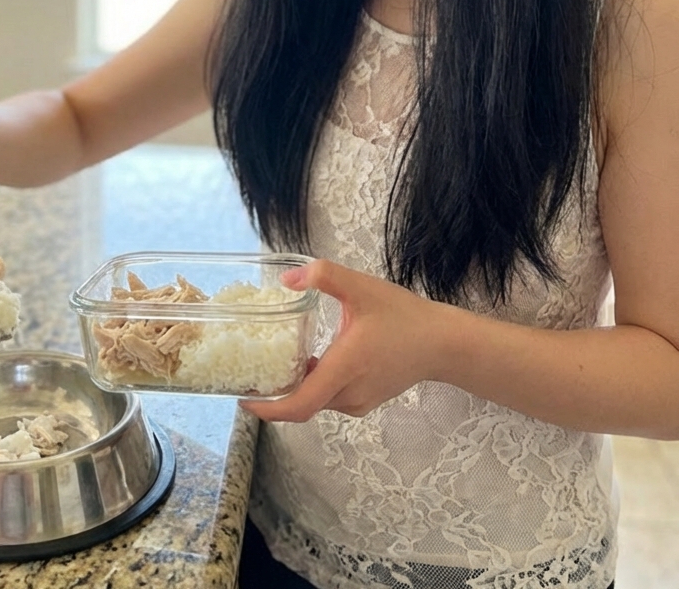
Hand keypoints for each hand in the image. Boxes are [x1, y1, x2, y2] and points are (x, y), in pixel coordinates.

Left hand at [242, 259, 455, 422]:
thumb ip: (324, 276)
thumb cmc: (403, 316)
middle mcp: (348, 394)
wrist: (443, 343)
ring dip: (293, 387)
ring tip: (271, 361)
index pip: (298, 405)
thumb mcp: (361, 287)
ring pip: (315, 401)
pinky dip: (311, 385)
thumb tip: (287, 280)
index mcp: (343, 370)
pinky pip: (329, 398)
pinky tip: (305, 361)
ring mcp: (358, 402)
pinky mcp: (364, 400)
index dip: (267, 407)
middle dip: (272, 393)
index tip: (242, 396)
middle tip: (247, 370)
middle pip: (301, 404)